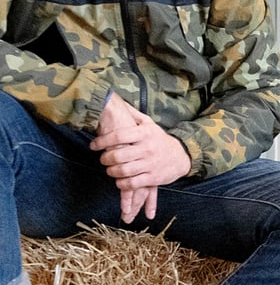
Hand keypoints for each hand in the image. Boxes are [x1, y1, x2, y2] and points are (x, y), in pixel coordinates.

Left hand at [92, 93, 191, 223]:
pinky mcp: (153, 178)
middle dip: (105, 159)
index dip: (102, 141)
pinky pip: (132, 183)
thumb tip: (114, 101)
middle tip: (103, 159)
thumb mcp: (149, 124)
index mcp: (144, 133)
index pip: (118, 136)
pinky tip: (119, 180)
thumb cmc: (159, 139)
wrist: (180, 156)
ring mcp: (150, 164)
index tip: (94, 145)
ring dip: (111, 171)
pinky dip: (121, 184)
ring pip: (123, 171)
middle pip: (118, 155)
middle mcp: (147, 148)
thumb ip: (132, 114)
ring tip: (110, 169)